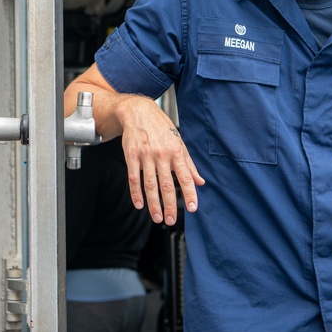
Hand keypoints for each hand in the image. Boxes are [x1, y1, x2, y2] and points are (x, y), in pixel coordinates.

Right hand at [117, 95, 203, 224]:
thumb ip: (189, 164)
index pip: (185, 177)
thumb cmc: (160, 127)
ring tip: (157, 217)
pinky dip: (136, 193)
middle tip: (171, 220)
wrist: (138, 111)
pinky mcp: (131, 155)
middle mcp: (162, 154)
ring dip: (153, 203)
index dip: (190, 193)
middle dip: (170, 205)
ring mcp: (145, 155)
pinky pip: (134, 178)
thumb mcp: (178, 142)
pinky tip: (139, 204)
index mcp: (176, 151)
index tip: (193, 208)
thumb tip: (200, 182)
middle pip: (167, 185)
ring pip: (150, 184)